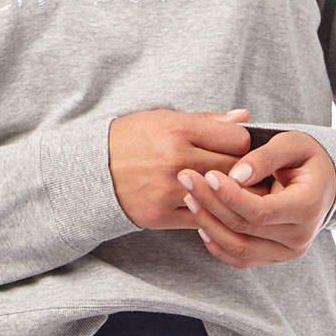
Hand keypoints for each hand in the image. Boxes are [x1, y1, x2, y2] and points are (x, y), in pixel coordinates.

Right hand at [108, 107, 253, 229]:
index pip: (236, 139)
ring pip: (222, 196)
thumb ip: (207, 120)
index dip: (242, 143)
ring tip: (235, 191)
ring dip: (231, 194)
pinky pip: (202, 218)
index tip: (237, 148)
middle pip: (234, 168)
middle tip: (244, 171)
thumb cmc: (130, 139)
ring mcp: (169, 190)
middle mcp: (175, 160)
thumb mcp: (164, 118)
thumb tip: (244, 118)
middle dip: (242, 169)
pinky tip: (211, 206)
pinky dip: (210, 212)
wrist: (91, 170)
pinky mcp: (162, 215)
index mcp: (177, 130)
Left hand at [176, 130, 335, 266]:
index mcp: (308, 207)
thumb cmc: (307, 157)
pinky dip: (217, 244)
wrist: (324, 182)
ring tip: (189, 197)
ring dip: (208, 225)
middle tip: (186, 179)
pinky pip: (241, 258)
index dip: (230, 196)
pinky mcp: (274, 256)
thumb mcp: (292, 144)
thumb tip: (236, 174)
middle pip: (245, 229)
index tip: (208, 174)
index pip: (261, 211)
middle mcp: (300, 237)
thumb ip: (265, 157)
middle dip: (211, 204)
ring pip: (239, 249)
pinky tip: (201, 221)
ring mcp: (287, 251)